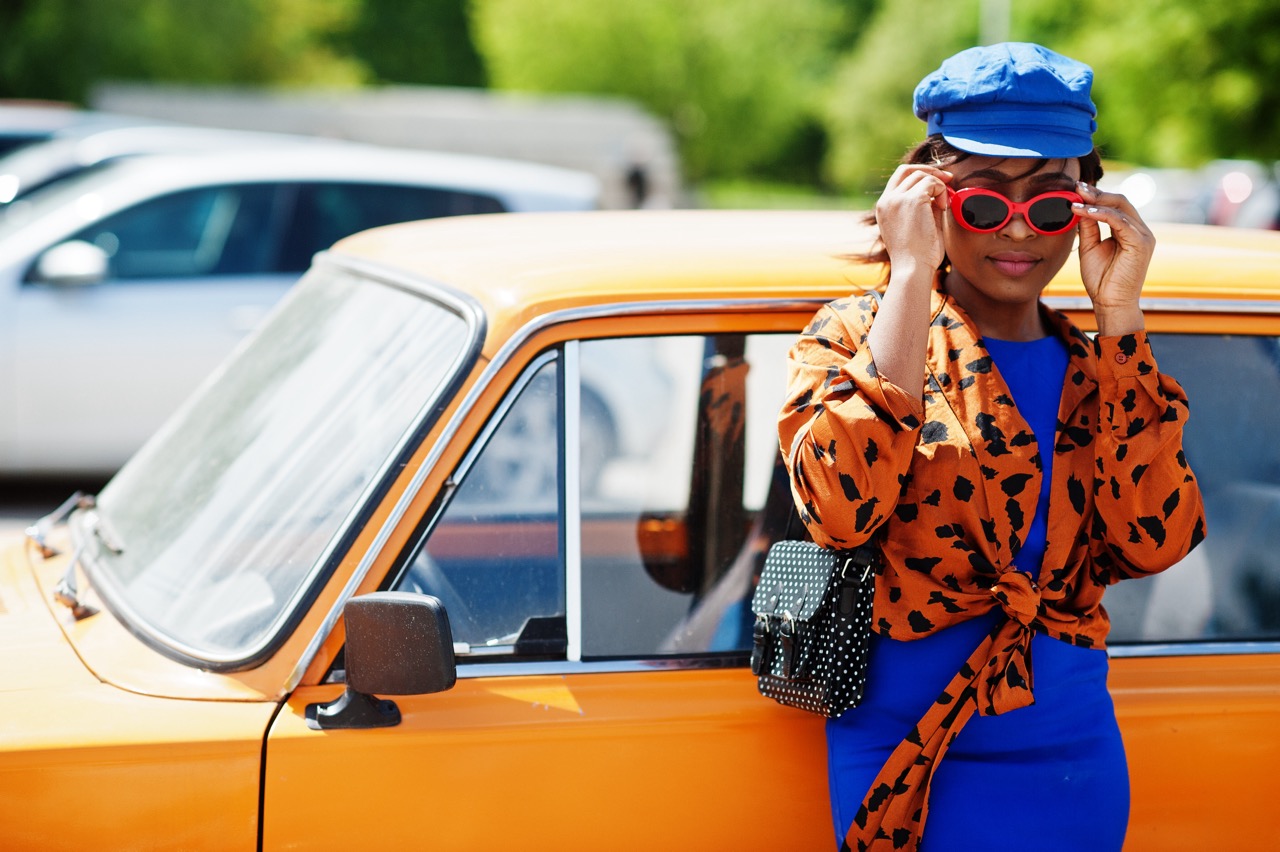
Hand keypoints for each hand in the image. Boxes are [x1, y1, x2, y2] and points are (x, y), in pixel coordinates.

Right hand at [876, 164, 952, 272]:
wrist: (912, 268)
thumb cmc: (918, 255)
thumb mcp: (916, 226)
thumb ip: (923, 206)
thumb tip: (938, 191)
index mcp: (884, 208)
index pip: (898, 179)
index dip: (919, 175)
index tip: (937, 183)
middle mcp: (887, 200)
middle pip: (908, 170)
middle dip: (930, 171)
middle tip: (948, 180)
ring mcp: (897, 199)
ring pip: (922, 175)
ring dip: (939, 186)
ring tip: (943, 206)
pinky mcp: (911, 200)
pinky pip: (932, 183)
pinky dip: (942, 191)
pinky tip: (943, 208)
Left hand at [1074, 182, 1152, 334]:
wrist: (1110, 304)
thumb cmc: (1101, 280)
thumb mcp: (1089, 247)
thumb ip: (1088, 228)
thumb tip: (1080, 207)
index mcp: (1130, 231)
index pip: (1115, 205)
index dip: (1096, 195)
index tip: (1076, 189)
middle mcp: (1140, 230)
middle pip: (1120, 201)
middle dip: (1096, 192)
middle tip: (1076, 186)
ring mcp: (1143, 236)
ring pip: (1120, 207)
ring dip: (1096, 201)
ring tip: (1076, 198)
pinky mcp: (1141, 243)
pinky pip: (1120, 221)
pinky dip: (1101, 213)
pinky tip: (1084, 211)